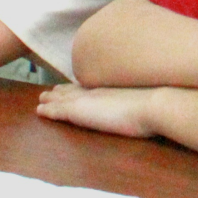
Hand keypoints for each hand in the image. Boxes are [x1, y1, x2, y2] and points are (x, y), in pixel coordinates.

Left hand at [37, 84, 159, 138]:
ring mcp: (87, 100)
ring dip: (51, 98)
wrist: (154, 104)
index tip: (72, 85)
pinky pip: (57, 110)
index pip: (91, 87)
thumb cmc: (158, 104)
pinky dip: (48, 110)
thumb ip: (143, 101)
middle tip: (50, 90)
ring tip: (41, 98)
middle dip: (62, 90)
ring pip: (63, 98)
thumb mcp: (149, 100)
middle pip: (74, 89)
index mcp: (112, 88)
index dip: (80, 86)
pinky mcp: (78, 111)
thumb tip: (153, 103)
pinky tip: (39, 111)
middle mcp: (97, 90)